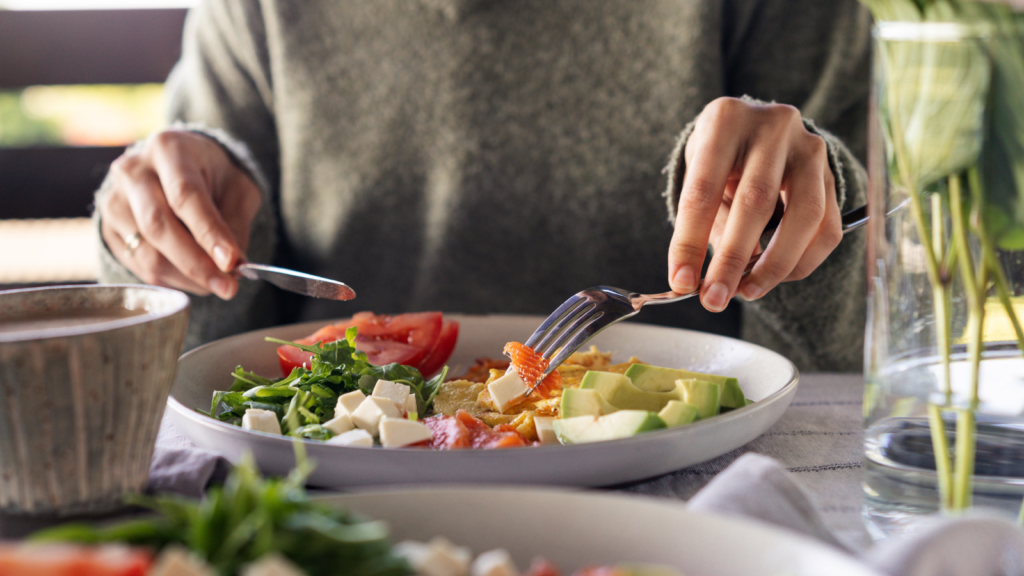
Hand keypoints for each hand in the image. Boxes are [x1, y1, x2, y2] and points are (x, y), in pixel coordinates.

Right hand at [99, 129, 261, 298]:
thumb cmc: (213, 176)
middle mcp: (133, 171)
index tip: (232, 263)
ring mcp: (114, 200)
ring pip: (147, 253)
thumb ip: (235, 223)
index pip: (186, 196)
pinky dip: (172, 279)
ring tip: (217, 282)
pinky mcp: (107, 228)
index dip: (209, 233)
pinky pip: (139, 266)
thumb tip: (233, 266)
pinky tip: (194, 276)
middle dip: (198, 264)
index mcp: (169, 149)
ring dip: (188, 278)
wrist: (179, 168)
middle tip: (229, 288)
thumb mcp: (237, 188)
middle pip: (159, 226)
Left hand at [667, 97, 841, 311]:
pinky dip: (803, 261)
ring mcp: (809, 147)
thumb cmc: (721, 156)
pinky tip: (777, 276)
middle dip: (732, 260)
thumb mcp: (699, 173)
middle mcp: (772, 126)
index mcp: (725, 121)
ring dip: (775, 265)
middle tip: (715, 298)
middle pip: (755, 202)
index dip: (690, 241)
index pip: (703, 190)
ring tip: (748, 291)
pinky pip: (826, 227)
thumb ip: (702, 221)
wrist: (758, 128)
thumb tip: (696, 279)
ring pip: (804, 215)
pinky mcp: (832, 173)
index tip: (682, 281)